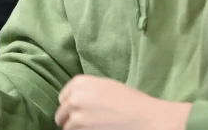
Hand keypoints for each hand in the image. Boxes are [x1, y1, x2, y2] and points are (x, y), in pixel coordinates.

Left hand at [55, 76, 190, 129]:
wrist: (145, 118)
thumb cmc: (130, 101)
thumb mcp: (106, 86)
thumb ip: (86, 91)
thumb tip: (73, 101)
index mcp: (80, 83)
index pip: (63, 98)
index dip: (70, 106)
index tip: (77, 111)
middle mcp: (75, 97)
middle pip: (61, 113)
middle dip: (70, 119)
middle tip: (84, 124)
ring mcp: (77, 116)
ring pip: (66, 127)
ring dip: (76, 129)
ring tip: (92, 128)